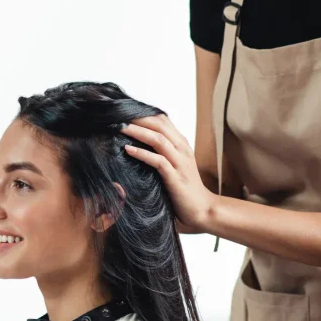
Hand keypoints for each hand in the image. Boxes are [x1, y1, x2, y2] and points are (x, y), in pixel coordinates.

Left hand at [120, 114, 215, 229]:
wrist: (202, 208)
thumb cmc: (184, 187)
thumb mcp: (175, 163)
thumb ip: (163, 151)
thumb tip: (139, 142)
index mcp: (181, 143)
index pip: (162, 120)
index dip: (144, 113)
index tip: (125, 112)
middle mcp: (182, 148)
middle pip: (159, 125)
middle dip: (138, 118)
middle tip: (118, 115)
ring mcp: (180, 161)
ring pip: (158, 139)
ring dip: (138, 132)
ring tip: (120, 128)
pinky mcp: (175, 176)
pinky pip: (157, 160)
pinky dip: (141, 153)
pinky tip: (128, 150)